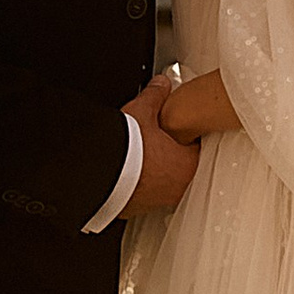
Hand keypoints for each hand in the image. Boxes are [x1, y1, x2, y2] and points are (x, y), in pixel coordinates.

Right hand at [124, 73, 199, 211]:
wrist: (97, 174)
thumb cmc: (126, 151)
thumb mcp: (142, 112)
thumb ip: (156, 96)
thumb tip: (161, 84)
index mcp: (188, 165)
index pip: (196, 146)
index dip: (184, 134)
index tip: (174, 128)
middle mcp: (176, 188)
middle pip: (179, 165)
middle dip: (169, 152)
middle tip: (155, 138)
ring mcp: (156, 201)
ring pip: (161, 181)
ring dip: (154, 170)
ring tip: (138, 155)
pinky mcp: (135, 209)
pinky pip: (142, 193)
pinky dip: (137, 183)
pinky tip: (127, 171)